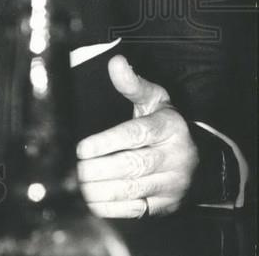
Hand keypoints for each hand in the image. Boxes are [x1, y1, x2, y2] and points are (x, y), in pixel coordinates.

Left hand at [76, 55, 197, 217]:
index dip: (106, 142)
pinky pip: (138, 210)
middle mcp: (176, 157)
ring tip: (78, 184)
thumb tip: (116, 62)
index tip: (81, 149)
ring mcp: (173, 184)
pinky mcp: (167, 205)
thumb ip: (132, 84)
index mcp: (170, 127)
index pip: (136, 135)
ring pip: (133, 189)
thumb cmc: (164, 124)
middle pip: (133, 165)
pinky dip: (112, 208)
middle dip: (99, 168)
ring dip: (101, 189)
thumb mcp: (154, 99)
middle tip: (75, 169)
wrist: (198, 159)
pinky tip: (91, 202)